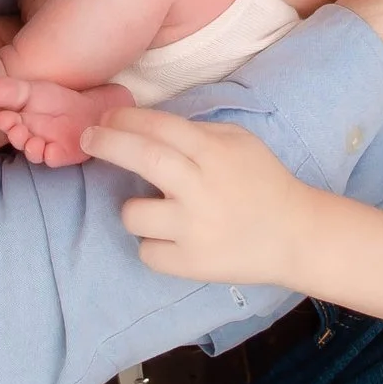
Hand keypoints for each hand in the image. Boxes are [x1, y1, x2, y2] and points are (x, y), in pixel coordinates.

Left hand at [82, 107, 320, 290]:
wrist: (294, 235)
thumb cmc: (263, 182)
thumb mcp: (240, 141)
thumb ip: (198, 132)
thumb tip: (147, 126)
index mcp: (214, 153)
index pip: (159, 127)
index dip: (125, 119)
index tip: (105, 119)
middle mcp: (200, 188)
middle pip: (142, 157)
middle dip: (107, 144)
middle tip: (87, 140)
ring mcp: (193, 229)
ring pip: (133, 214)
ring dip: (132, 208)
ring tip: (149, 208)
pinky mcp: (191, 264)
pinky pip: (147, 252)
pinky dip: (152, 244)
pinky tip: (170, 238)